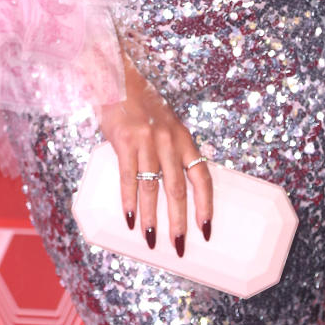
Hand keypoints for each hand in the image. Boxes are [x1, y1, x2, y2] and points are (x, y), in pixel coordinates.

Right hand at [97, 57, 211, 257]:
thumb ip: (171, 152)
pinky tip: (130, 219)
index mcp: (184, 138)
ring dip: (152, 218)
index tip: (206, 229)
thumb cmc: (142, 106)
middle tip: (180, 246)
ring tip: (152, 240)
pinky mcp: (125, 141)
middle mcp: (170, 141)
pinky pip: (128, 177)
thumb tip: (173, 190)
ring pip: (152, 188)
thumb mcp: (166, 125)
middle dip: (179, 221)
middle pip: (178, 189)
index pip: (202, 177)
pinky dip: (129, 201)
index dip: (205, 205)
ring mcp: (147, 141)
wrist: (118, 79)